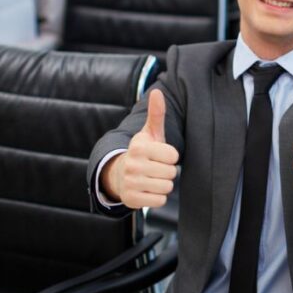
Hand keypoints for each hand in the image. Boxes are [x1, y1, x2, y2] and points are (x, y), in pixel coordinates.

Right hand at [102, 89, 178, 208]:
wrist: (119, 174)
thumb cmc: (142, 153)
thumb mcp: (149, 134)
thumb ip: (156, 114)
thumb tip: (157, 91)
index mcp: (139, 147)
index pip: (173, 155)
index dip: (170, 157)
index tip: (159, 156)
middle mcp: (133, 164)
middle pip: (171, 173)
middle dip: (167, 172)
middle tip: (155, 169)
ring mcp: (130, 183)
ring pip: (166, 187)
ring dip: (163, 185)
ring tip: (151, 179)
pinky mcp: (131, 199)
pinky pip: (159, 201)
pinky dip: (157, 197)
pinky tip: (147, 190)